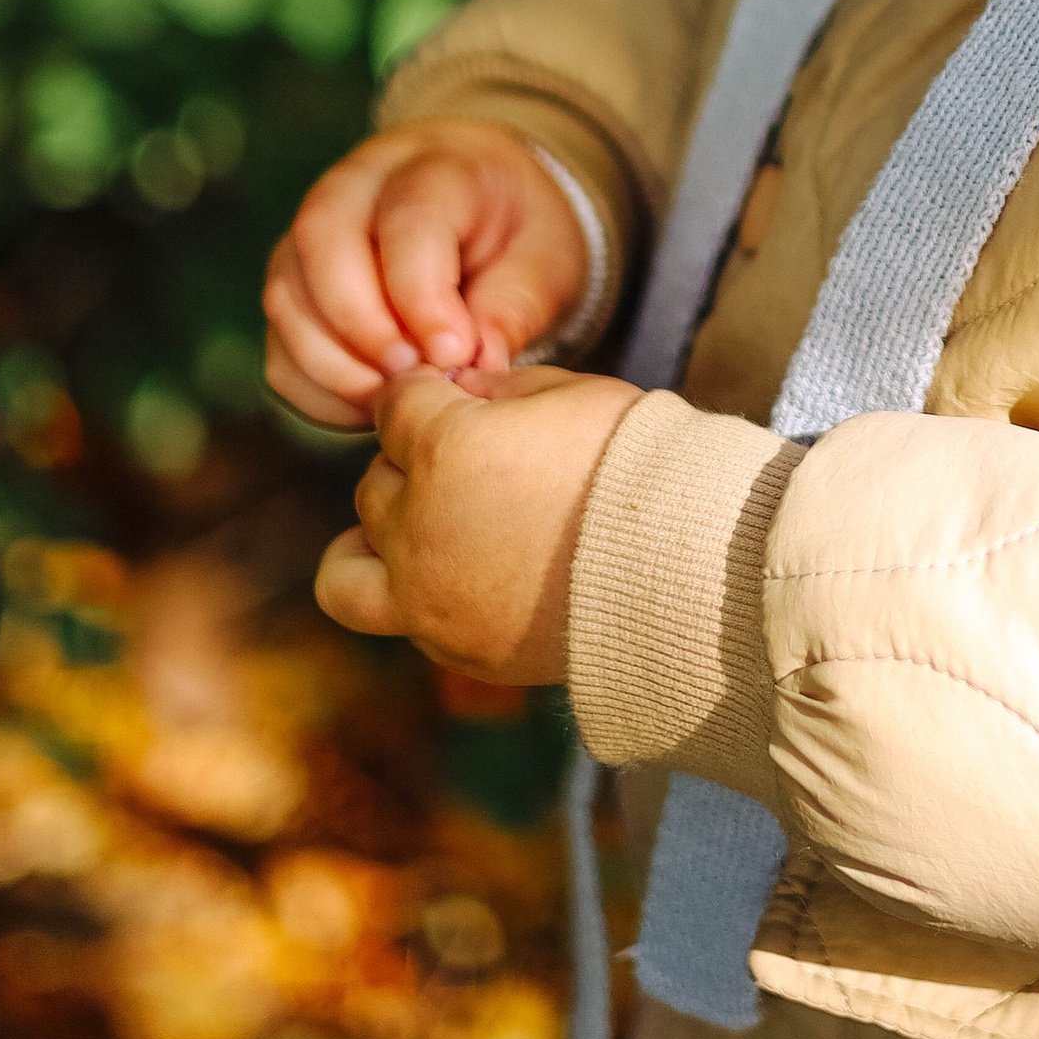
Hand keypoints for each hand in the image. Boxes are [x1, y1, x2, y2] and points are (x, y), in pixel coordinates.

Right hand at [264, 123, 590, 427]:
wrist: (485, 211)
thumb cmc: (517, 232)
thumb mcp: (545, 258)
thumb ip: (515, 304)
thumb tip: (478, 363)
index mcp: (434, 166)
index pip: (407, 220)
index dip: (422, 296)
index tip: (454, 354)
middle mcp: (356, 188)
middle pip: (323, 241)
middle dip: (364, 325)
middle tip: (416, 377)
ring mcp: (310, 238)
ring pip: (289, 298)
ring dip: (336, 366)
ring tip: (400, 398)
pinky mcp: (292, 291)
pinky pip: (280, 348)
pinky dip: (319, 391)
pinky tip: (373, 406)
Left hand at [312, 365, 638, 678]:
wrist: (692, 569)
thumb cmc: (639, 465)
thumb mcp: (572, 394)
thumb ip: (497, 391)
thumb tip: (459, 394)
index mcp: (444, 448)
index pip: (395, 405)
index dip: (429, 394)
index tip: (458, 398)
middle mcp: (418, 525)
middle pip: (374, 480)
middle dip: (412, 463)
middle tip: (471, 463)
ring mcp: (428, 597)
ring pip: (347, 564)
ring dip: (379, 537)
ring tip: (425, 529)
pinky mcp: (455, 647)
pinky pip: (397, 618)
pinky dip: (414, 594)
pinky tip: (466, 574)